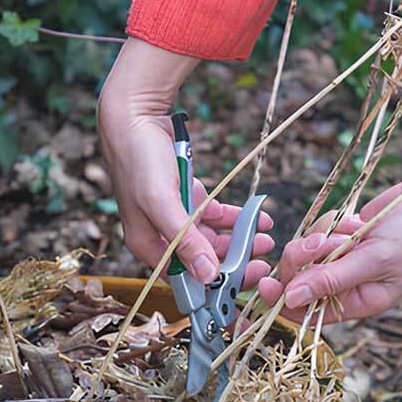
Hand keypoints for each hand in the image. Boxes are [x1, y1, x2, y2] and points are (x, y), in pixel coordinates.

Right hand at [98, 38, 273, 286]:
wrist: (135, 116)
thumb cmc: (139, 158)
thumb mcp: (161, 201)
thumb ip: (185, 239)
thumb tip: (208, 275)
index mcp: (147, 244)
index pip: (184, 280)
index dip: (215, 285)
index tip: (246, 283)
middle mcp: (160, 234)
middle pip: (202, 260)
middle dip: (234, 262)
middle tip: (263, 262)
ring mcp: (174, 215)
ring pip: (212, 238)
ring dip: (240, 240)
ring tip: (266, 237)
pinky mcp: (185, 197)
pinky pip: (214, 215)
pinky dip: (235, 217)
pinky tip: (256, 215)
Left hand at [258, 114, 401, 323]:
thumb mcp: (374, 260)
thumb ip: (332, 280)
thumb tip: (290, 299)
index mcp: (356, 303)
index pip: (306, 311)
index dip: (281, 300)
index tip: (266, 282)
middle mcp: (346, 284)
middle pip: (298, 277)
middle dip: (305, 256)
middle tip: (323, 242)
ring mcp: (342, 258)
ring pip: (306, 250)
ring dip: (325, 235)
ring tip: (356, 230)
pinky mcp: (342, 235)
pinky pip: (318, 229)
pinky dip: (334, 221)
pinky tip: (358, 220)